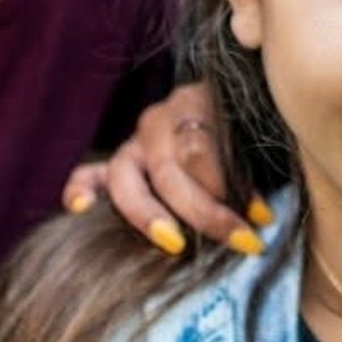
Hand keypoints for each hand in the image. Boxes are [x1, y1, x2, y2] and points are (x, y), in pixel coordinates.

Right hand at [62, 81, 270, 255]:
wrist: (229, 107)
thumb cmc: (244, 129)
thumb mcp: (252, 135)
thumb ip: (251, 164)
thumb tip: (259, 214)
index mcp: (196, 100)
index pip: (203, 146)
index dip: (233, 184)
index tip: (261, 215)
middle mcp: (159, 119)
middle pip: (169, 168)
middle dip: (204, 210)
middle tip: (238, 239)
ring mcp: (134, 140)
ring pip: (125, 175)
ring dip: (150, 214)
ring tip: (175, 241)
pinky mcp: (116, 163)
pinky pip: (86, 175)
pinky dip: (80, 191)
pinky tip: (82, 209)